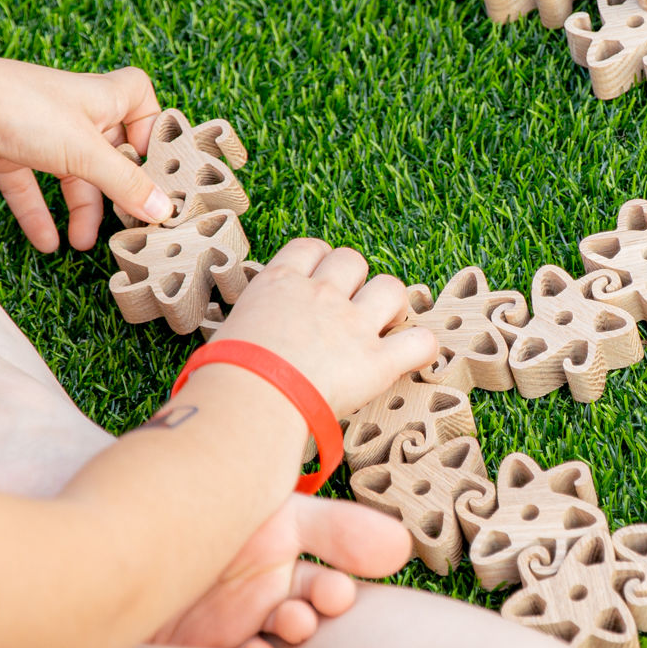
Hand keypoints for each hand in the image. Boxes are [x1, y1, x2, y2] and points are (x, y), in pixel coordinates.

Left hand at [0, 55, 174, 251]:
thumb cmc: (21, 109)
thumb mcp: (85, 152)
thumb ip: (125, 184)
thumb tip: (163, 209)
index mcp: (100, 98)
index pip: (140, 101)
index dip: (150, 130)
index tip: (155, 167)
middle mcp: (72, 112)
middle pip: (107, 150)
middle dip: (115, 188)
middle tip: (126, 221)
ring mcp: (38, 131)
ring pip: (70, 173)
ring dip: (79, 208)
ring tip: (83, 243)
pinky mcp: (6, 150)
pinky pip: (30, 186)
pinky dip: (38, 213)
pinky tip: (45, 242)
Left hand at [147, 494, 411, 647]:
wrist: (111, 543)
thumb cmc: (194, 517)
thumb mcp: (270, 513)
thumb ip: (336, 529)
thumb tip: (403, 548)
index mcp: (273, 561)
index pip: (321, 584)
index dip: (333, 591)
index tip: (335, 592)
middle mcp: (252, 600)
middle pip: (301, 620)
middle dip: (308, 619)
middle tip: (299, 615)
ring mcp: (223, 631)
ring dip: (281, 647)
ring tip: (272, 630)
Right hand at [213, 237, 438, 419]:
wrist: (246, 399)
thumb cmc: (223, 375)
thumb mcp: (229, 333)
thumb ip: (253, 325)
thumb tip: (253, 342)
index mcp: (279, 283)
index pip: (310, 248)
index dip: (320, 263)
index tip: (319, 281)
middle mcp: (320, 295)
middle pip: (352, 260)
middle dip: (355, 281)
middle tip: (348, 310)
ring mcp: (352, 325)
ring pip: (391, 288)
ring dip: (390, 305)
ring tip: (381, 328)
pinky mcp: (376, 362)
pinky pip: (419, 342)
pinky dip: (422, 349)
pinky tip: (413, 358)